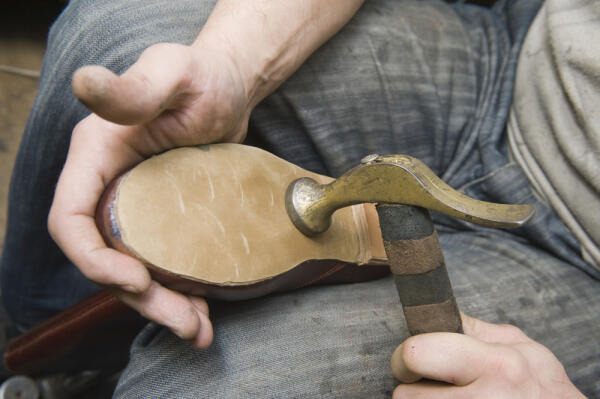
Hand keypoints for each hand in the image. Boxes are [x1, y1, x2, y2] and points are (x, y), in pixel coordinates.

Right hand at [48, 41, 251, 347]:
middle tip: (185, 323)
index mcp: (97, 156)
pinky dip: (181, 289)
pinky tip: (205, 308)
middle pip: (107, 257)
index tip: (136, 280)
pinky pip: (164, 260)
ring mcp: (137, 204)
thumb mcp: (171, 73)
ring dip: (162, 305)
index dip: (93, 259)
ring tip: (199, 330)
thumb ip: (132, 88)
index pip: (72, 219)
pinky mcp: (166, 216)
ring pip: (137, 266)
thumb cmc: (202, 76)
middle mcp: (110, 185)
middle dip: (139, 297)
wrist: (229, 88)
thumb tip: (85, 83)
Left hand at [390, 314, 584, 397]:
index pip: (417, 353)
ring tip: (445, 394)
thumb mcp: (518, 346)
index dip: (408, 352)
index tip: (415, 355)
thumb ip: (473, 330)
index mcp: (495, 365)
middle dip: (409, 384)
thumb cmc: (541, 386)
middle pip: (405, 395)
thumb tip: (435, 311)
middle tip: (424, 379)